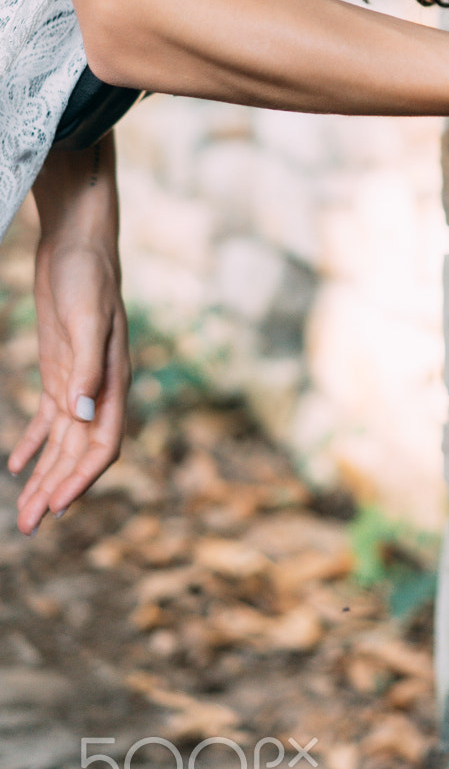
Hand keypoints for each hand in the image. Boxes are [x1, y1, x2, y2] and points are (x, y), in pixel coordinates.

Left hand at [8, 141, 129, 533]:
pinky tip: (15, 466)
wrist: (79, 241)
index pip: (103, 444)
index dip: (82, 478)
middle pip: (79, 453)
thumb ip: (88, 369)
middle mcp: (100, 388)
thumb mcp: (85, 321)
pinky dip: (32, 445)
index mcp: (113, 381)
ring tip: (24, 513)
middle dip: (56, 491)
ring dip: (45, 478)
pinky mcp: (60, 371)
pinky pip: (48, 420)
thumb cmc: (88, 276)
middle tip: (29, 527)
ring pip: (63, 443)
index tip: (57, 508)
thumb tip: (84, 418)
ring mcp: (79, 381)